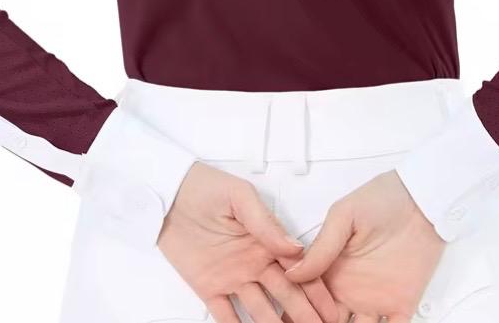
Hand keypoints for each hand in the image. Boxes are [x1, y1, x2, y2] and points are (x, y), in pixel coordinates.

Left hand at [158, 161, 341, 322]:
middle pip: (285, 293)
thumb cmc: (205, 188)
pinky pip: (225, 316)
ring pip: (261, 310)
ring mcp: (233, 277)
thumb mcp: (239, 197)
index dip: (315, 288)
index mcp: (265, 240)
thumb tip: (295, 248)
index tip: (330, 308)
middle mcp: (254, 262)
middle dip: (304, 313)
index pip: (297, 268)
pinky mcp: (209, 288)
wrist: (168, 195)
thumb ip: (265, 223)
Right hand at [278, 169, 444, 321]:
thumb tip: (294, 272)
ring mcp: (373, 300)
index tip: (293, 318)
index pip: (308, 298)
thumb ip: (322, 246)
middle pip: (326, 320)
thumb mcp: (345, 215)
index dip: (299, 311)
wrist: (422, 200)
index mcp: (331, 268)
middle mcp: (348, 288)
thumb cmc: (383, 198)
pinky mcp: (400, 306)